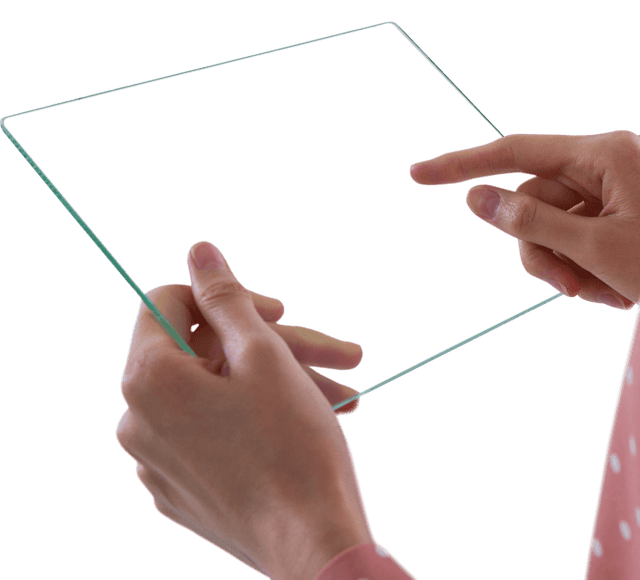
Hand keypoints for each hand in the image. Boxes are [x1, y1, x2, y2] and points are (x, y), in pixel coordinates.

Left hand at [115, 241, 375, 579]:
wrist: (313, 545)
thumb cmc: (294, 448)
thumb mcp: (264, 355)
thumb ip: (227, 297)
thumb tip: (199, 251)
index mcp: (148, 380)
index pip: (169, 303)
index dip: (228, 296)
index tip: (277, 312)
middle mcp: (138, 422)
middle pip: (204, 354)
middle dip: (275, 347)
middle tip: (337, 354)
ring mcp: (158, 464)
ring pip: (218, 398)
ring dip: (281, 386)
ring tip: (345, 397)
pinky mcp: (182, 494)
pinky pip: (215, 438)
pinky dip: (260, 422)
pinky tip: (315, 424)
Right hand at [410, 129, 639, 308]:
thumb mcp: (595, 249)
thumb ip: (530, 222)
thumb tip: (478, 197)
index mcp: (609, 152)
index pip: (518, 152)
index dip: (463, 166)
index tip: (416, 175)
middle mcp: (617, 156)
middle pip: (539, 198)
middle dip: (544, 248)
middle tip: (567, 289)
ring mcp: (629, 179)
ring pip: (560, 220)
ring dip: (568, 263)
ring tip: (602, 295)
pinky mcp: (636, 203)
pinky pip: (587, 229)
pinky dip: (590, 262)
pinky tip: (618, 291)